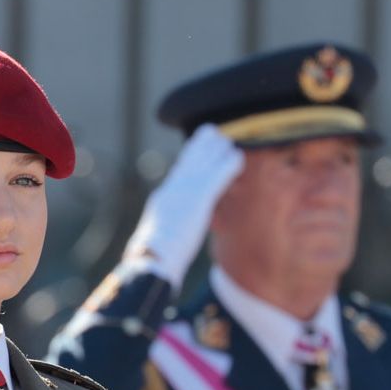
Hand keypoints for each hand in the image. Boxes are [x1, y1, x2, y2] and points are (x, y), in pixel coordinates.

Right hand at [124, 124, 243, 289]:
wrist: (153, 256)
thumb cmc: (152, 257)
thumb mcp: (154, 238)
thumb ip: (161, 232)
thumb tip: (151, 246)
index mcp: (162, 197)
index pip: (178, 172)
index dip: (189, 159)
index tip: (196, 149)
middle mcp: (173, 188)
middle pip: (189, 158)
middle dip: (202, 145)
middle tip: (212, 132)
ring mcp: (186, 190)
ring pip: (204, 160)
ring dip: (217, 150)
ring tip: (228, 141)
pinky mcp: (200, 196)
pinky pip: (219, 174)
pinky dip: (229, 164)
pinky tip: (238, 158)